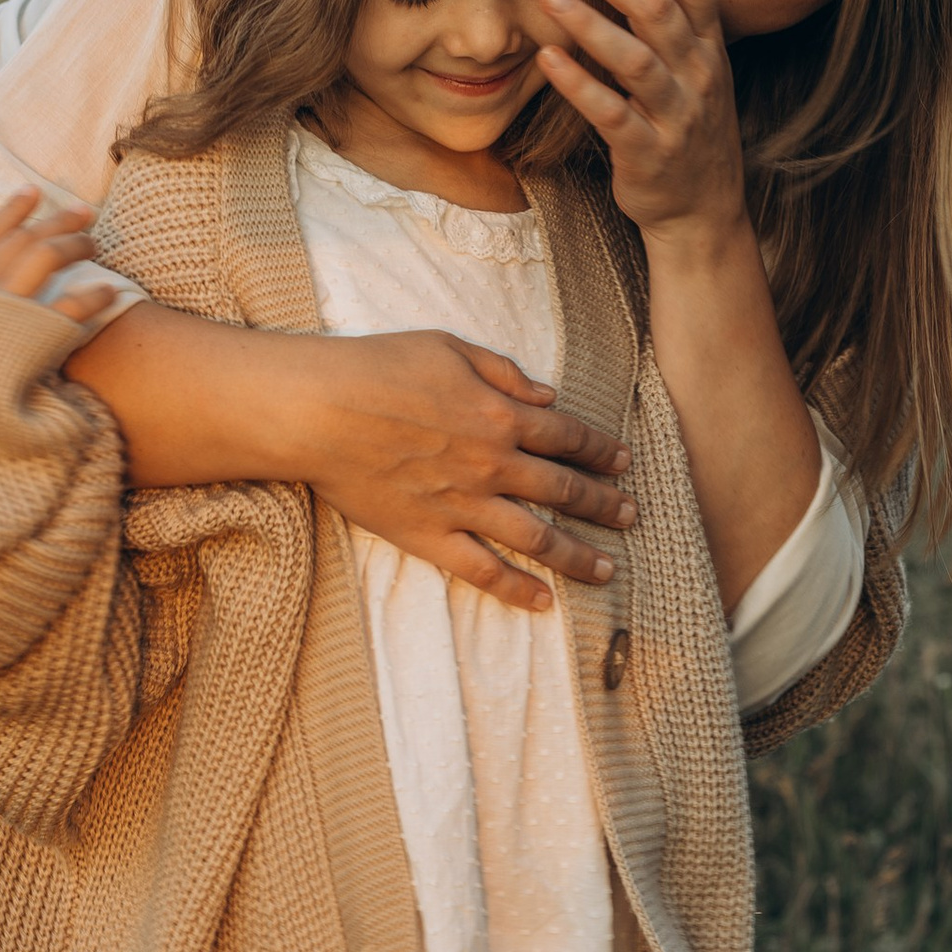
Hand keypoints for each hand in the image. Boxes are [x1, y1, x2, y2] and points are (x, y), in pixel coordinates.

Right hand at [0, 191, 130, 326]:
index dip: (11, 210)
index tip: (33, 192)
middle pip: (25, 239)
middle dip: (57, 220)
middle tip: (84, 211)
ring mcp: (6, 308)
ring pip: (46, 257)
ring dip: (75, 245)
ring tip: (94, 243)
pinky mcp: (32, 336)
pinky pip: (71, 306)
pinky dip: (93, 296)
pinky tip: (108, 291)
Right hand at [59, 289, 636, 615]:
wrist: (318, 410)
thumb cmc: (377, 367)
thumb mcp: (448, 347)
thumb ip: (503, 372)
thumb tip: (548, 396)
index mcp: (499, 413)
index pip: (567, 435)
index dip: (600, 450)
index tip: (624, 462)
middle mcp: (491, 464)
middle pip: (563, 489)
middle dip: (604, 504)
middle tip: (633, 517)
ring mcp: (463, 505)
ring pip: (537, 539)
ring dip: (579, 556)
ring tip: (608, 570)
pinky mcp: (429, 536)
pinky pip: (482, 571)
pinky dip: (516, 590)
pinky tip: (543, 603)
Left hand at [533, 0, 749, 244]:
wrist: (702, 213)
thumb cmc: (685, 125)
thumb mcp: (693, 66)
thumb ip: (671, 14)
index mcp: (707, 47)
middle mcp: (698, 74)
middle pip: (658, 11)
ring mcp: (677, 115)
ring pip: (636, 62)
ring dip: (590, 26)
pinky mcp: (649, 153)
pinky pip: (613, 115)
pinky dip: (580, 87)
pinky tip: (548, 62)